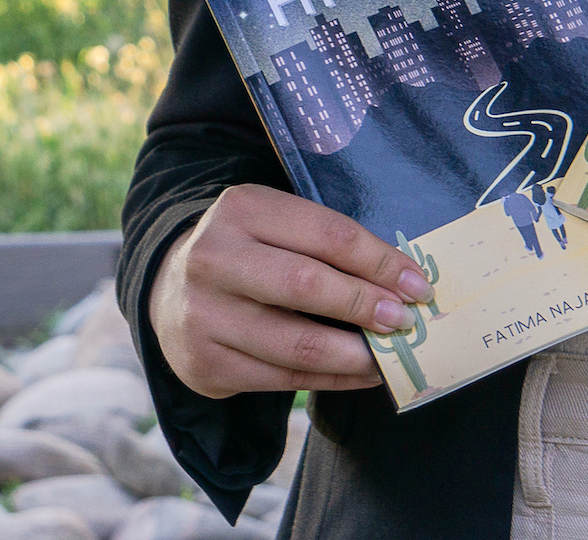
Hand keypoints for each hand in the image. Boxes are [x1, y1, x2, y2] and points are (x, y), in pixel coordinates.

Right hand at [148, 183, 433, 398]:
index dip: (379, 261)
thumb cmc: (249, 253)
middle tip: (406, 321)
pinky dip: (331, 379)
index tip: (418, 285)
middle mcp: (214, 259)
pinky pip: (283, 379)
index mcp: (242, 209)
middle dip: (366, 305)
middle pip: (308, 286)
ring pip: (296, 344)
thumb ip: (328, 245)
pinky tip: (359, 374)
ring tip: (388, 356)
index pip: (327, 234)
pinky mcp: (205, 363)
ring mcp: (203, 315)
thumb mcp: (277, 225)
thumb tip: (401, 282)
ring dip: (355, 354)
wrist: (169, 291)